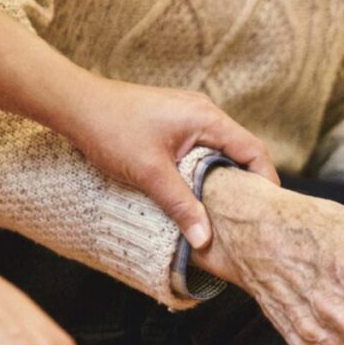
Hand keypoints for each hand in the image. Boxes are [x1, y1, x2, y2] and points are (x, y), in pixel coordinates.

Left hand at [63, 78, 279, 248]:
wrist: (75, 105)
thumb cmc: (111, 129)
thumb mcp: (150, 173)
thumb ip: (181, 206)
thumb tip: (205, 239)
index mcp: (207, 118)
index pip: (253, 150)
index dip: (266, 181)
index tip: (268, 211)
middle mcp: (203, 113)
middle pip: (239, 152)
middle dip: (246, 184)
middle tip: (248, 218)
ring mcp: (187, 116)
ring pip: (218, 152)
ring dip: (221, 179)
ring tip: (223, 212)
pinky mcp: (171, 123)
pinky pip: (199, 150)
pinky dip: (203, 171)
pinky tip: (194, 194)